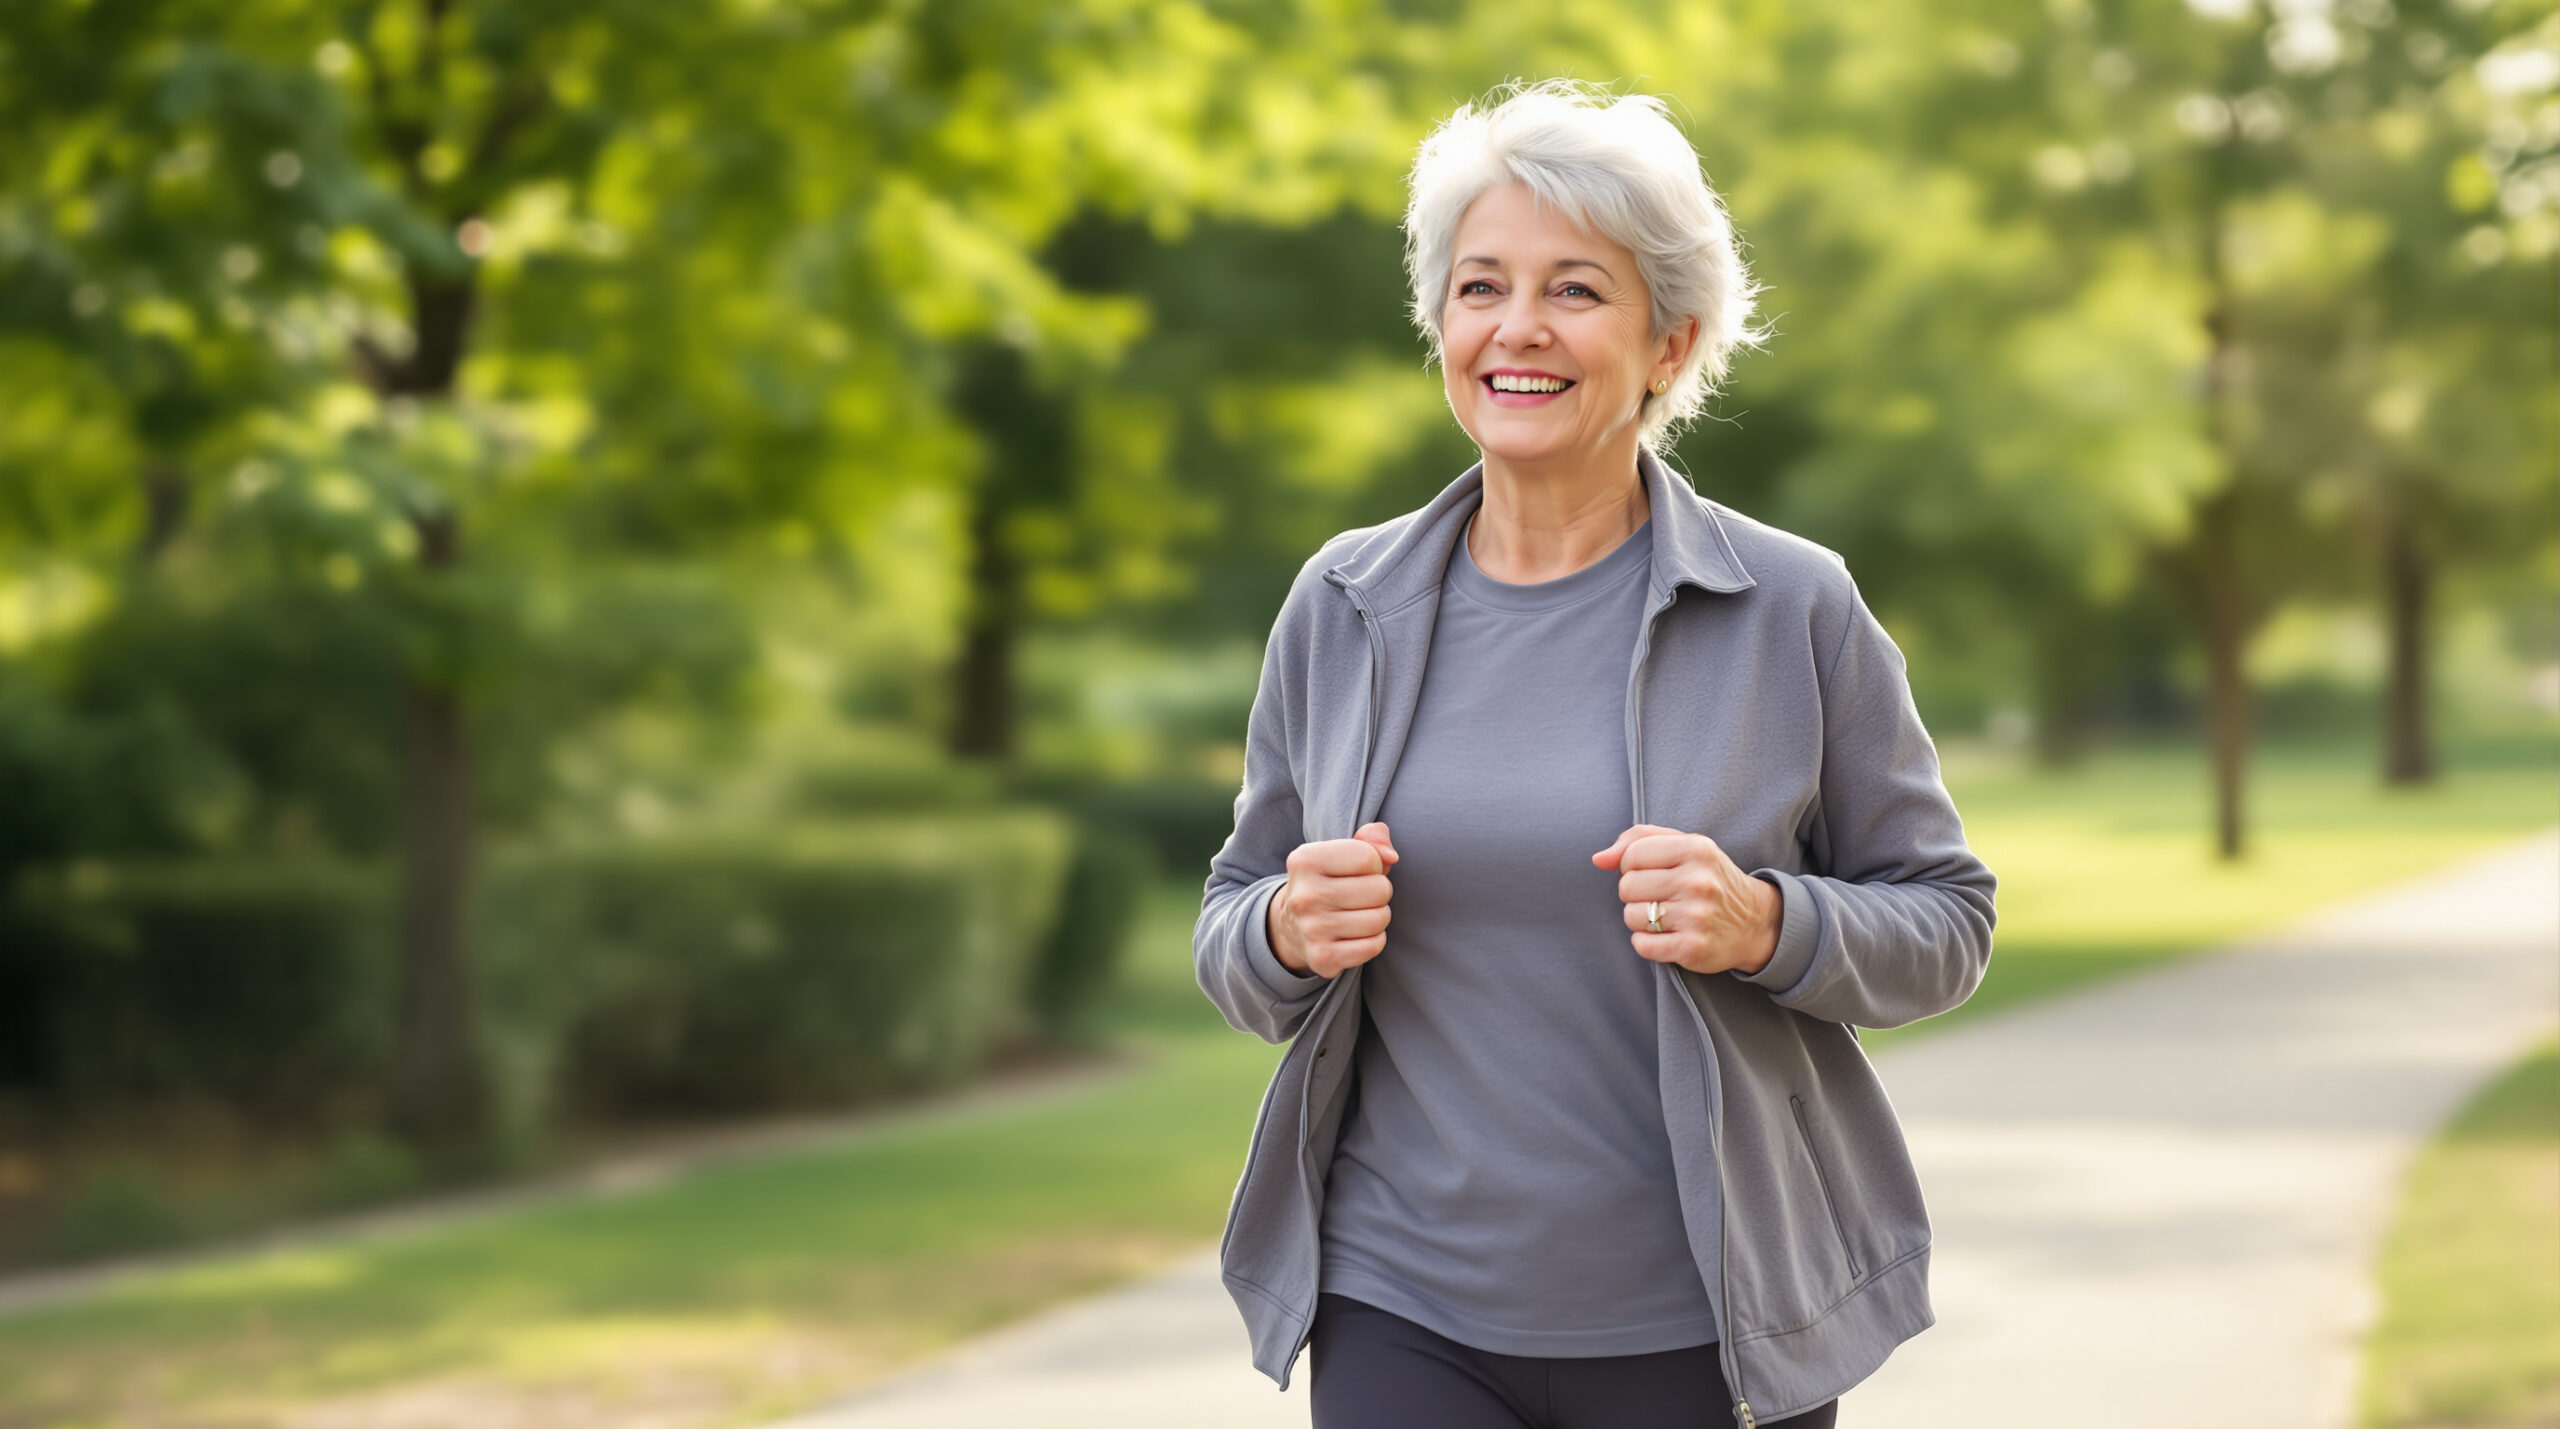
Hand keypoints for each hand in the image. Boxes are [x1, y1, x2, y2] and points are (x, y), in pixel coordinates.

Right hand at [1268, 823, 1398, 978]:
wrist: (1291, 927)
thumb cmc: (1329, 882)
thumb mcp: (1342, 851)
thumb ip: (1372, 838)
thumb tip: (1391, 857)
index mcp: (1305, 860)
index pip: (1369, 857)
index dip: (1373, 865)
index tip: (1355, 873)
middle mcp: (1304, 895)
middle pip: (1379, 889)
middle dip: (1378, 892)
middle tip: (1359, 896)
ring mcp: (1311, 929)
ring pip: (1380, 918)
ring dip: (1377, 916)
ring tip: (1358, 914)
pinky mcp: (1322, 957)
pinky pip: (1374, 946)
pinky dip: (1373, 940)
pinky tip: (1355, 935)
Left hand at [1592, 824, 1780, 976]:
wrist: (1755, 921)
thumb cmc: (1708, 878)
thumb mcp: (1684, 846)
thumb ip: (1638, 840)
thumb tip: (1598, 859)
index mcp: (1696, 849)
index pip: (1632, 855)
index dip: (1632, 866)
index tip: (1651, 873)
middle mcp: (1698, 881)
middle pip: (1626, 887)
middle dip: (1636, 894)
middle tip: (1660, 897)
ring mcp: (1696, 916)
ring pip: (1631, 916)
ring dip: (1641, 919)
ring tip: (1666, 916)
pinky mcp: (1692, 948)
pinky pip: (1641, 945)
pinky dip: (1647, 943)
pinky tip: (1667, 936)